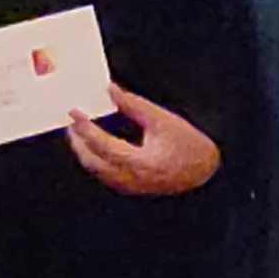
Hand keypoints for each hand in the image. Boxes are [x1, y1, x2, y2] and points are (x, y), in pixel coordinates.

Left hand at [66, 86, 221, 197]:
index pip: (102, 145)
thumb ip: (134, 105)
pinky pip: (105, 174)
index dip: (85, 128)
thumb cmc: (190, 146)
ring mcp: (131, 186)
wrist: (205, 170)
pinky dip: (96, 159)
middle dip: (79, 140)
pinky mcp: (132, 187)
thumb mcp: (163, 120)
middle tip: (73, 120)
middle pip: (93, 161)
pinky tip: (94, 146)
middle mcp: (131, 179)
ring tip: (80, 131)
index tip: (74, 113)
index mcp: (139, 163)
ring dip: (85, 150)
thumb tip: (111, 91)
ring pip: (96, 170)